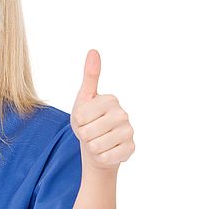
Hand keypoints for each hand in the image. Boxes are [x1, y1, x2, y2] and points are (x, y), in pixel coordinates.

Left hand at [70, 49, 134, 171]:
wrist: (96, 145)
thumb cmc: (87, 120)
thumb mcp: (83, 98)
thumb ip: (89, 76)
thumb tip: (93, 51)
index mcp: (110, 99)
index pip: (80, 116)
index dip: (77, 122)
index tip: (84, 119)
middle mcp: (123, 114)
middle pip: (87, 132)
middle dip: (83, 135)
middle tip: (90, 132)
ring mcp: (129, 132)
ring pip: (96, 146)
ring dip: (91, 147)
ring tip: (97, 140)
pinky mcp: (131, 149)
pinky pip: (106, 157)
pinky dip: (101, 157)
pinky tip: (106, 150)